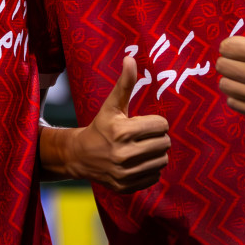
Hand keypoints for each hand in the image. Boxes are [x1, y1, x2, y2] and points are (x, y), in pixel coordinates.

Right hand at [71, 57, 169, 191]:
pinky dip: (150, 168)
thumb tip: (130, 58)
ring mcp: (125, 173)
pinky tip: (138, 161)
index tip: (144, 123)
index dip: (155, 122)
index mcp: (122, 131)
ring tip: (143, 148)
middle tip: (145, 135)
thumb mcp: (111, 105)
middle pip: (164, 143)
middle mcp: (124, 154)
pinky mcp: (127, 187)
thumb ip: (124, 83)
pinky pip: (155, 176)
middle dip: (158, 137)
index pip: (161, 125)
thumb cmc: (100, 126)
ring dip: (156, 153)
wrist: (80, 156)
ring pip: (162, 161)